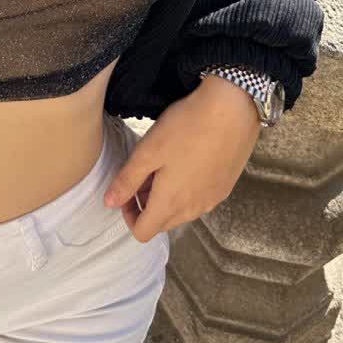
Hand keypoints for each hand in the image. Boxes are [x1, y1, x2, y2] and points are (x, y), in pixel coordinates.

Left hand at [101, 76, 262, 242]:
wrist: (233, 110)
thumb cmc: (186, 128)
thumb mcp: (148, 151)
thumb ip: (127, 180)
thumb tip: (109, 202)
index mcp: (171, 204)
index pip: (143, 232)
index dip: (128, 215)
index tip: (127, 190)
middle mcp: (194, 210)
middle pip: (162, 223)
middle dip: (146, 204)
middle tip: (143, 172)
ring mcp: (212, 200)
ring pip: (181, 212)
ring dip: (167, 197)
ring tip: (164, 163)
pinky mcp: (225, 187)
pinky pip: (199, 200)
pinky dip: (187, 190)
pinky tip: (187, 160)